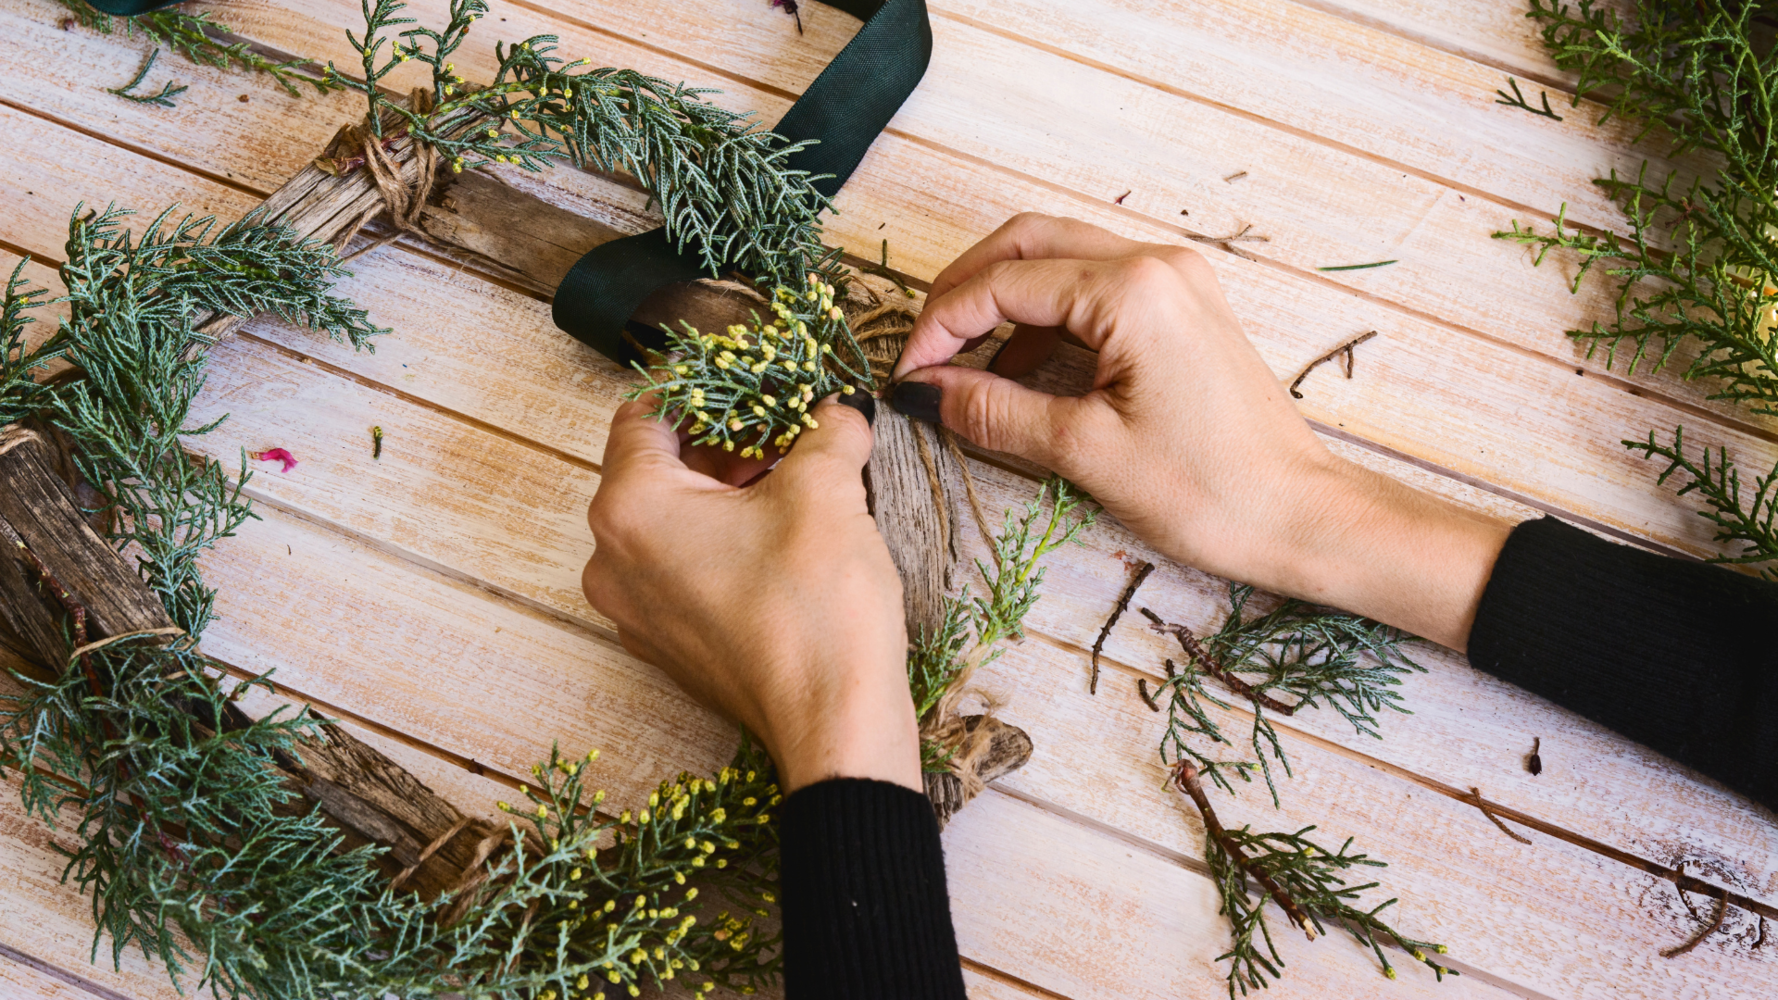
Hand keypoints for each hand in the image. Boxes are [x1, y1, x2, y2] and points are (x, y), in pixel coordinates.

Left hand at [581, 394, 919, 792]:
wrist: (835, 725)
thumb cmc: (816, 609)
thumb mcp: (827, 490)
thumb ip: (826, 430)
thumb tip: (836, 409)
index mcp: (630, 508)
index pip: (643, 414)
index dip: (700, 386)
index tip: (746, 377)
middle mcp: (612, 560)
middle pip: (655, 467)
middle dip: (723, 441)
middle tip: (785, 428)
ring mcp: (636, 611)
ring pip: (669, 520)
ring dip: (725, 491)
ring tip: (793, 480)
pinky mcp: (669, 645)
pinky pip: (681, 568)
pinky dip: (721, 540)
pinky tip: (784, 536)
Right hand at [890, 214, 1508, 649]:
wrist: (1305, 518)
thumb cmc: (1211, 493)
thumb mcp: (1086, 453)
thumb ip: (996, 411)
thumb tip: (924, 392)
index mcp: (1132, 290)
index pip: (1002, 284)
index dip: (940, 328)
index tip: (904, 376)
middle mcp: (1156, 264)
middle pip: (1026, 242)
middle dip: (963, 292)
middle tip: (924, 352)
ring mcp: (1175, 280)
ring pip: (1058, 258)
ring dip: (1001, 302)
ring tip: (961, 368)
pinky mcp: (1183, 308)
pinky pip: (1092, 289)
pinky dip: (1043, 319)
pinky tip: (1016, 374)